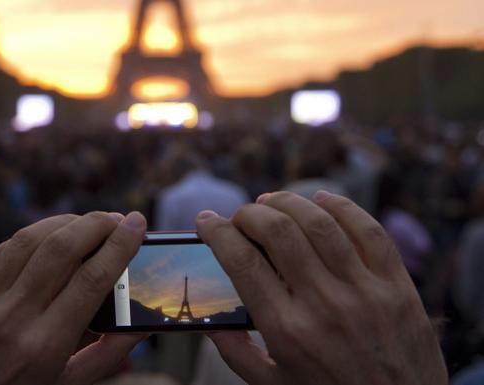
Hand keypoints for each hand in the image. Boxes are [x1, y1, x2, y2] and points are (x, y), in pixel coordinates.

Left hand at [0, 211, 146, 384]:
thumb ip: (109, 353)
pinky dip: (34, 235)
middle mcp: (12, 318)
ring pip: (29, 239)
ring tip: (89, 223)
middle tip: (117, 219)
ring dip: (65, 222)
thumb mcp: (68, 383)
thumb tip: (144, 322)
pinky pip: (3, 250)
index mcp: (44, 345)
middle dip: (96, 224)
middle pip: (61, 249)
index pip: (91, 279)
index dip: (119, 246)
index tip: (137, 225)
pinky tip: (52, 235)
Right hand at [196, 191, 446, 384]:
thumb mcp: (273, 383)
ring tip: (271, 202)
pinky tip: (322, 200)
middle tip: (240, 216)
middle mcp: (324, 305)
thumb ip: (235, 352)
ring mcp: (365, 291)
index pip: (242, 262)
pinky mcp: (397, 285)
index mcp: (287, 331)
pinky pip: (369, 230)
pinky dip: (342, 207)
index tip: (206, 222)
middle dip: (250, 213)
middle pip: (278, 232)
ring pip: (320, 223)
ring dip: (289, 202)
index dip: (218, 233)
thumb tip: (207, 319)